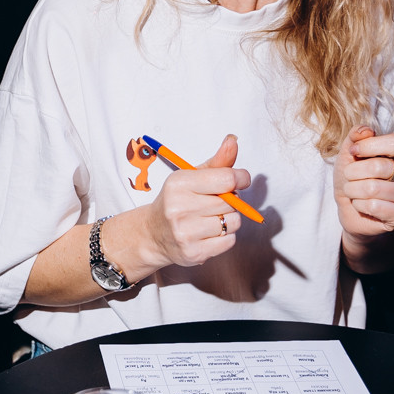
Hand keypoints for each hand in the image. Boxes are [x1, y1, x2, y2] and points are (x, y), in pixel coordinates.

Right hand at [138, 134, 248, 268]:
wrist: (153, 234)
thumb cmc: (177, 201)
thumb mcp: (192, 177)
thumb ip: (217, 162)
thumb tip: (233, 140)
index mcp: (179, 183)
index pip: (226, 179)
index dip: (240, 178)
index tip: (240, 179)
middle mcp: (179, 208)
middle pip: (231, 202)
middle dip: (230, 201)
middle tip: (215, 201)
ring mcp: (185, 233)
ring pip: (233, 222)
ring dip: (229, 220)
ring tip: (211, 218)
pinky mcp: (194, 253)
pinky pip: (229, 241)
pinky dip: (225, 237)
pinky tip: (209, 233)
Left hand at [334, 126, 393, 240]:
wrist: (350, 208)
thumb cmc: (354, 176)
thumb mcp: (350, 152)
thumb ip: (356, 136)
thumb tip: (365, 131)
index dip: (369, 146)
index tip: (353, 151)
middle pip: (379, 167)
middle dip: (352, 172)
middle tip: (349, 176)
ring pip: (372, 188)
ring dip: (353, 190)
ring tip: (354, 191)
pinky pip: (373, 206)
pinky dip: (359, 205)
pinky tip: (363, 205)